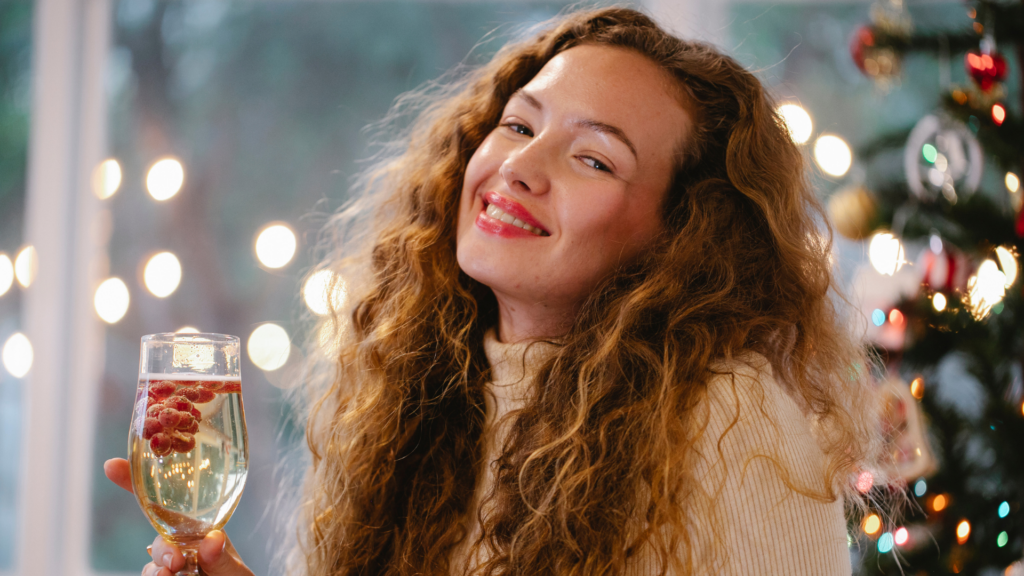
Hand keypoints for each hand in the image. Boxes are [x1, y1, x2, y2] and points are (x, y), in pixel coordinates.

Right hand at [104, 459, 254, 575]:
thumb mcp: (234, 567)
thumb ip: (222, 556)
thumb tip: (213, 540)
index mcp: (195, 530)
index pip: (163, 504)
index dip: (135, 484)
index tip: (112, 465)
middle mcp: (178, 546)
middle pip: (157, 541)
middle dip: (162, 550)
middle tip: (176, 561)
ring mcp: (169, 566)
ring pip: (151, 566)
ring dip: (157, 572)